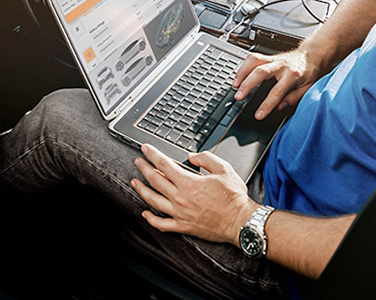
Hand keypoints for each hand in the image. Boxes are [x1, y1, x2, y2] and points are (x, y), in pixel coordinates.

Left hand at [131, 144, 257, 244]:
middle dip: (143, 168)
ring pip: (153, 200)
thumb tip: (191, 156)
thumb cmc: (234, 198)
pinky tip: (145, 213)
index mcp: (188, 182)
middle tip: (138, 162)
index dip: (152, 155)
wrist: (240, 221)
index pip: (163, 164)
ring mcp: (180, 213)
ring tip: (135, 182)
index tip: (145, 149)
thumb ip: (205, 158)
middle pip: (154, 180)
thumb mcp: (224, 169)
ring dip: (141, 189)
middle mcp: (180, 198)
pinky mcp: (183, 226)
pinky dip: (150, 219)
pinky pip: (161, 224)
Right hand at [232, 50, 322, 119]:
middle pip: (261, 72)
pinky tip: (239, 76)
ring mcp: (274, 59)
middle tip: (239, 96)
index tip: (258, 115)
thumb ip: (293, 98)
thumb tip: (278, 107)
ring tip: (234, 85)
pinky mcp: (268, 56)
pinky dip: (243, 66)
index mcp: (293, 75)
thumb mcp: (308, 88)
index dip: (267, 105)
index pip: (277, 92)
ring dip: (242, 72)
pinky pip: (252, 58)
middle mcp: (281, 65)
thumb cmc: (310, 72)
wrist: (312, 55)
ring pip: (254, 61)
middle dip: (247, 85)